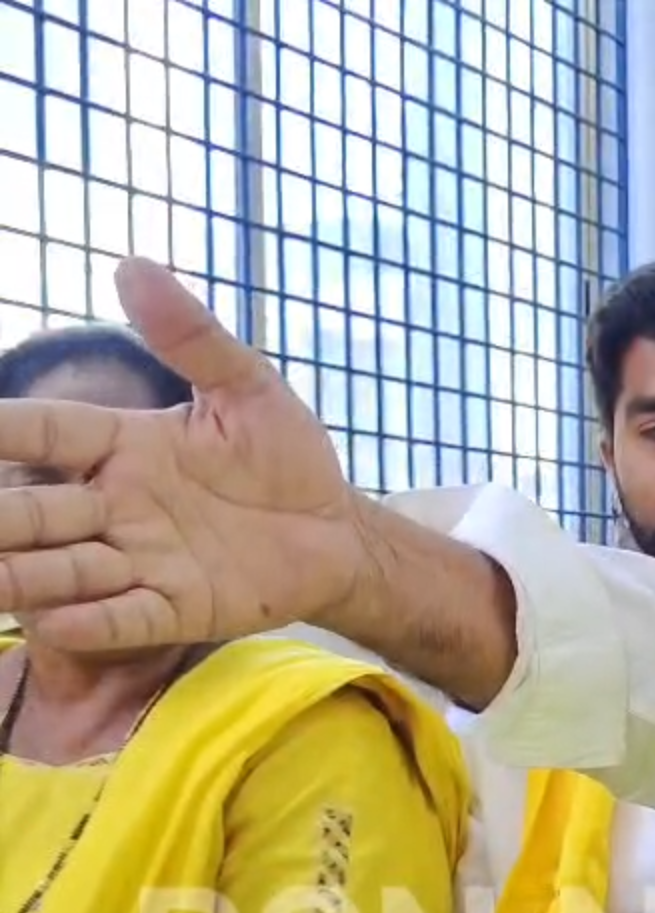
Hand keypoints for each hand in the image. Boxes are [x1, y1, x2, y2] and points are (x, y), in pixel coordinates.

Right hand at [0, 259, 369, 650]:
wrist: (340, 530)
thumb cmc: (288, 457)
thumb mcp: (248, 389)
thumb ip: (192, 337)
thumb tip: (132, 265)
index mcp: (123, 446)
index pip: (43, 431)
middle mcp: (116, 506)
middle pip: (33, 509)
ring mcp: (143, 561)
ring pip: (62, 569)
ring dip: (19, 574)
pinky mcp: (179, 608)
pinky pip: (126, 618)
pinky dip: (91, 621)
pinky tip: (54, 622)